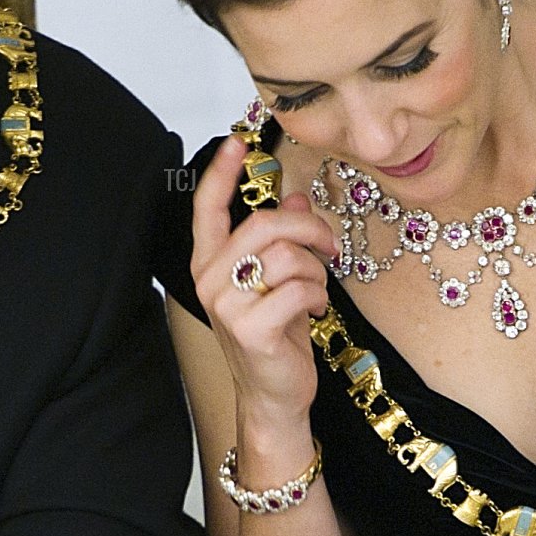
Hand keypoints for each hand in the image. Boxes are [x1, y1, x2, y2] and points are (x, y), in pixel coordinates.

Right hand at [192, 135, 338, 425]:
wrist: (275, 393)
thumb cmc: (276, 333)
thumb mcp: (281, 278)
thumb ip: (283, 238)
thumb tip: (296, 196)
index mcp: (211, 262)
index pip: (206, 208)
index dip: (221, 172)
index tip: (238, 141)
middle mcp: (210, 279)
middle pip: (264, 223)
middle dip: (309, 228)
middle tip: (329, 246)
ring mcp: (226, 305)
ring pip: (288, 256)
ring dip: (316, 272)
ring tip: (314, 291)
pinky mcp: (249, 329)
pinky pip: (299, 288)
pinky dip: (318, 296)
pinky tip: (313, 310)